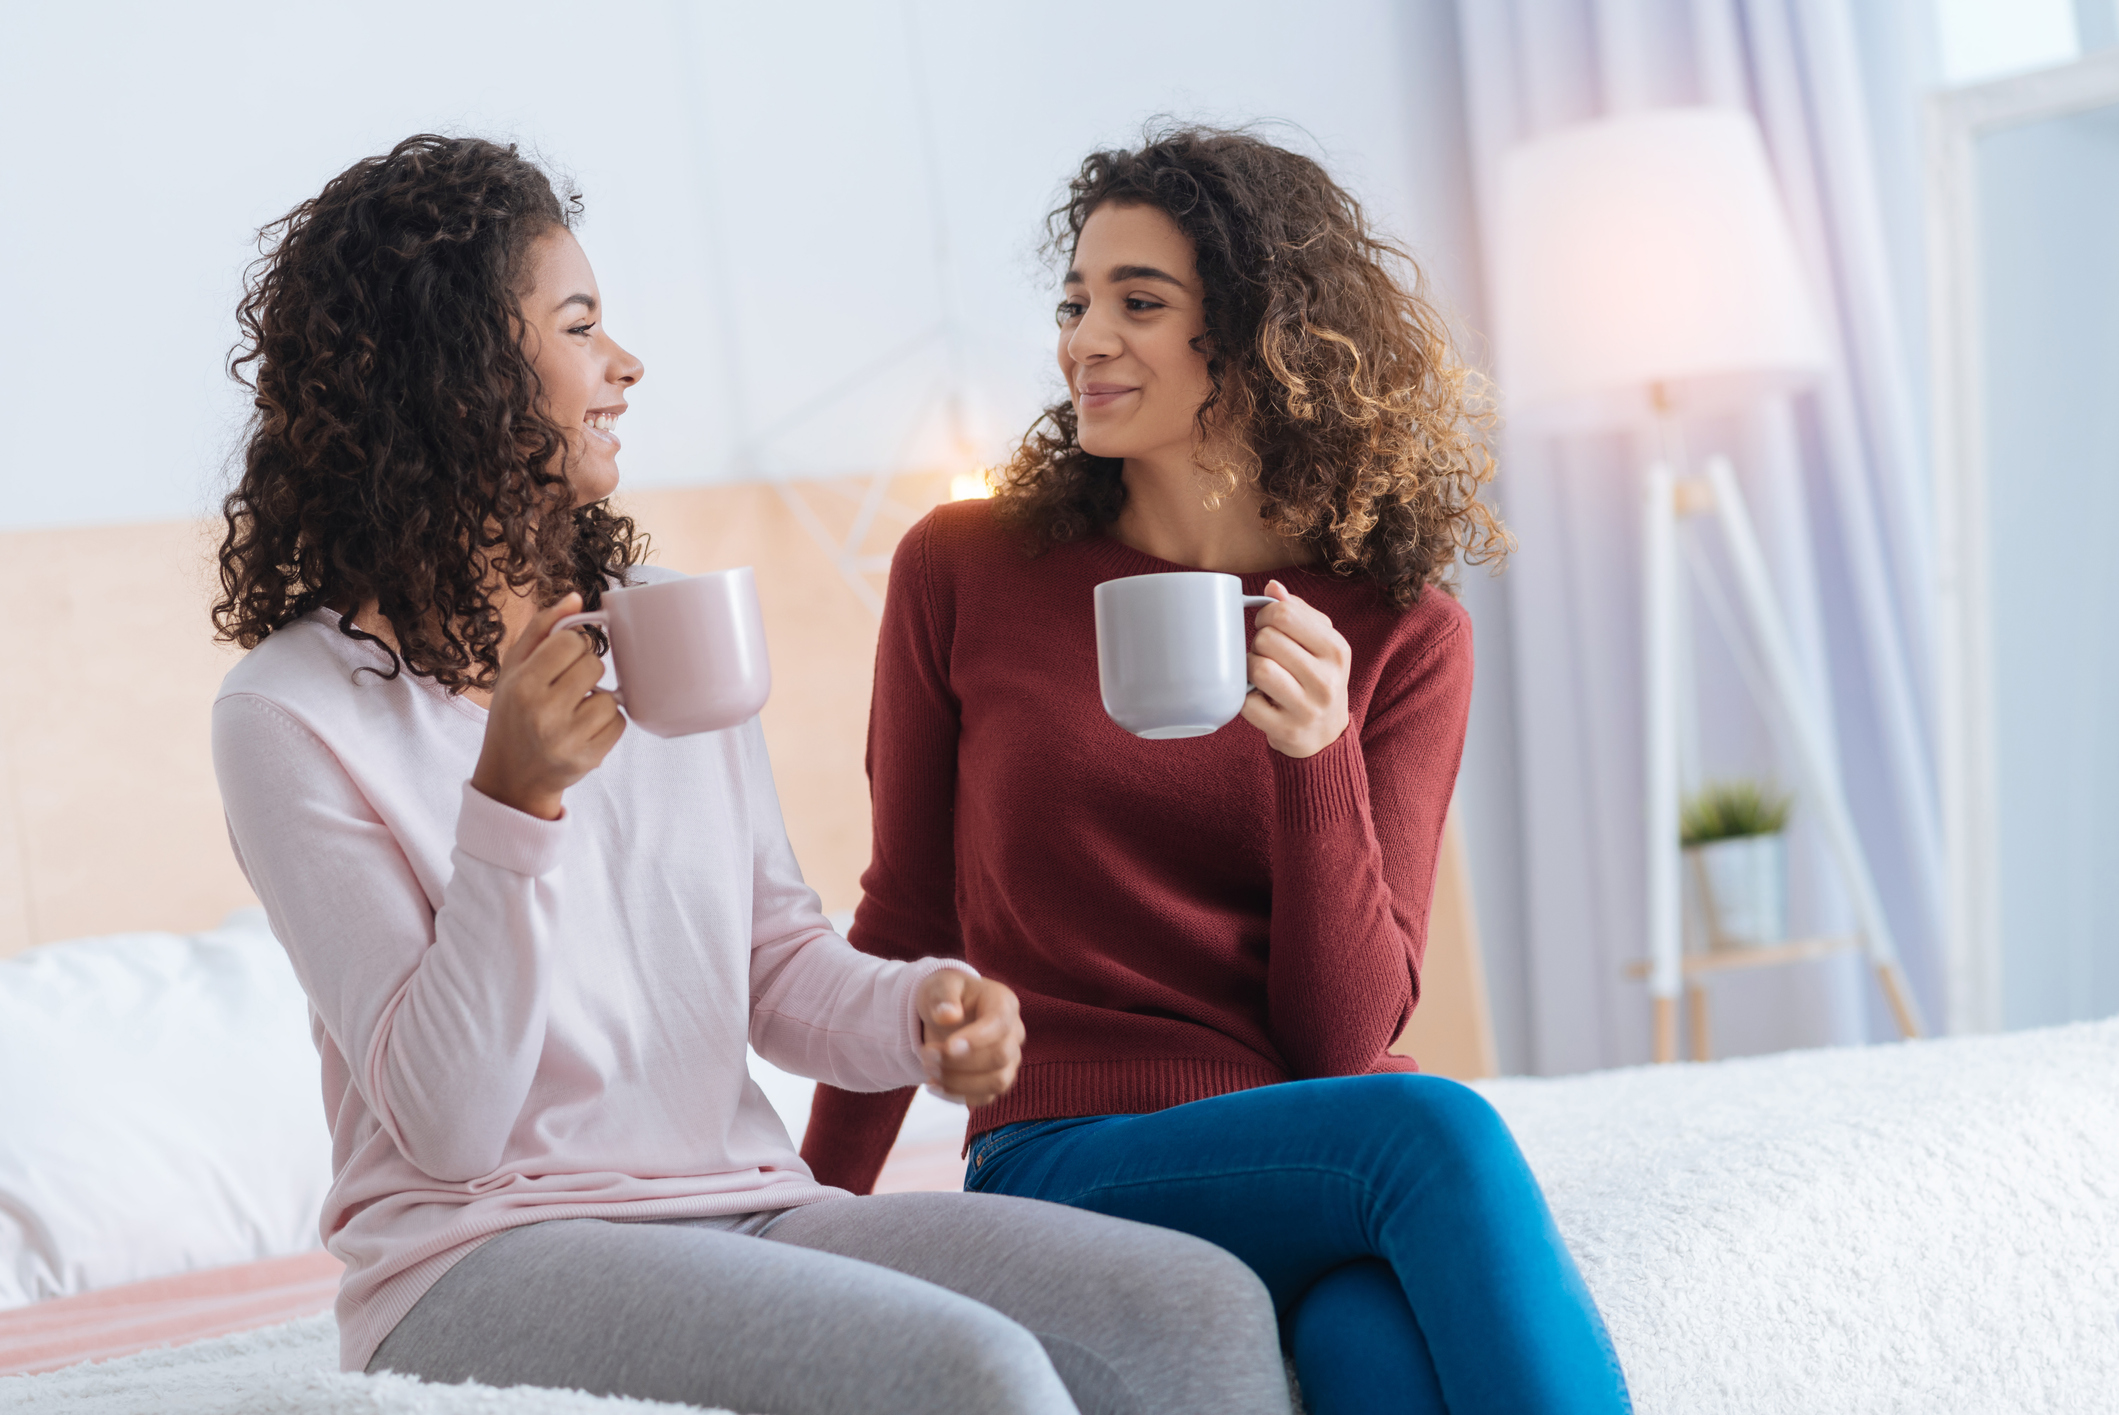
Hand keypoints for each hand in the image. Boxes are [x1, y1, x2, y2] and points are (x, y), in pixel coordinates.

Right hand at [469, 594, 627, 819]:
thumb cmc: (513, 714)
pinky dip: (607, 723)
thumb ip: (541, 629)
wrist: (511, 776)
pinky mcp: (588, 759)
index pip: (571, 642)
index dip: (571, 648)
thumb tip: (575, 598)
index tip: (559, 662)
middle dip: (585, 672)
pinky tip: (583, 730)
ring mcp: (567, 739)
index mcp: (522, 685)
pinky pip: (619, 723)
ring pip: (609, 697)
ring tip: (573, 712)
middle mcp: (543, 712)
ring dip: (597, 701)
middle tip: (566, 688)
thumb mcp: (513, 669)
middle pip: (594, 665)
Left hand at [915, 970, 1022, 1107]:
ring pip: (997, 1082)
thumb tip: (948, 1016)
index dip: (977, 1039)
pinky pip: (985, 1097)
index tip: (948, 1047)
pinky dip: (956, 1096)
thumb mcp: (940, 985)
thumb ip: (943, 996)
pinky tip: (933, 1085)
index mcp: (1004, 1003)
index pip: (999, 1024)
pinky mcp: (997, 1081)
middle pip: (1000, 1057)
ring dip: (958, 1082)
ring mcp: (1009, 1060)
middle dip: (960, 1062)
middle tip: (926, 1055)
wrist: (945, 1015)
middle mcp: (1014, 1033)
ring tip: (928, 1071)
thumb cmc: (947, 996)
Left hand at [1240, 580, 1351, 757]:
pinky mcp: (1286, 730)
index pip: (1285, 613)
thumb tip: (1273, 587)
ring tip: (1259, 673)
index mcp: (1337, 650)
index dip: (1265, 615)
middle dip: (1257, 642)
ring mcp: (1308, 708)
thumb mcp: (1321, 645)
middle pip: (1267, 639)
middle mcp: (1327, 679)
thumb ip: (1299, 612)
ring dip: (1250, 667)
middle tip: (1264, 653)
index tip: (1266, 626)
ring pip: (1258, 668)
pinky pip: (1248, 702)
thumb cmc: (1317, 679)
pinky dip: (1244, 696)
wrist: (1326, 735)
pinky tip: (1257, 697)